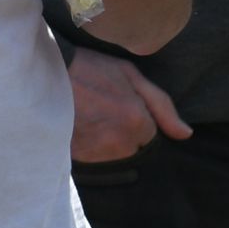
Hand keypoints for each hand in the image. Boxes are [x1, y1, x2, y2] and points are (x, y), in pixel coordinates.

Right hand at [68, 51, 190, 163]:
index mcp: (138, 122)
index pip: (150, 136)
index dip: (137, 120)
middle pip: (132, 150)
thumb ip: (162, 106)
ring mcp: (96, 154)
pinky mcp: (75, 159)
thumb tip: (186, 134)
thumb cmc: (88, 68)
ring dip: (105, 144)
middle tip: (102, 111)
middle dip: (123, 134)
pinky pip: (91, 160)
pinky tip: (77, 128)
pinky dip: (87, 148)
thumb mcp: (130, 74)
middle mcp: (120, 143)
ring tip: (88, 119)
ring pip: (113, 157)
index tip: (119, 105)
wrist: (42, 71)